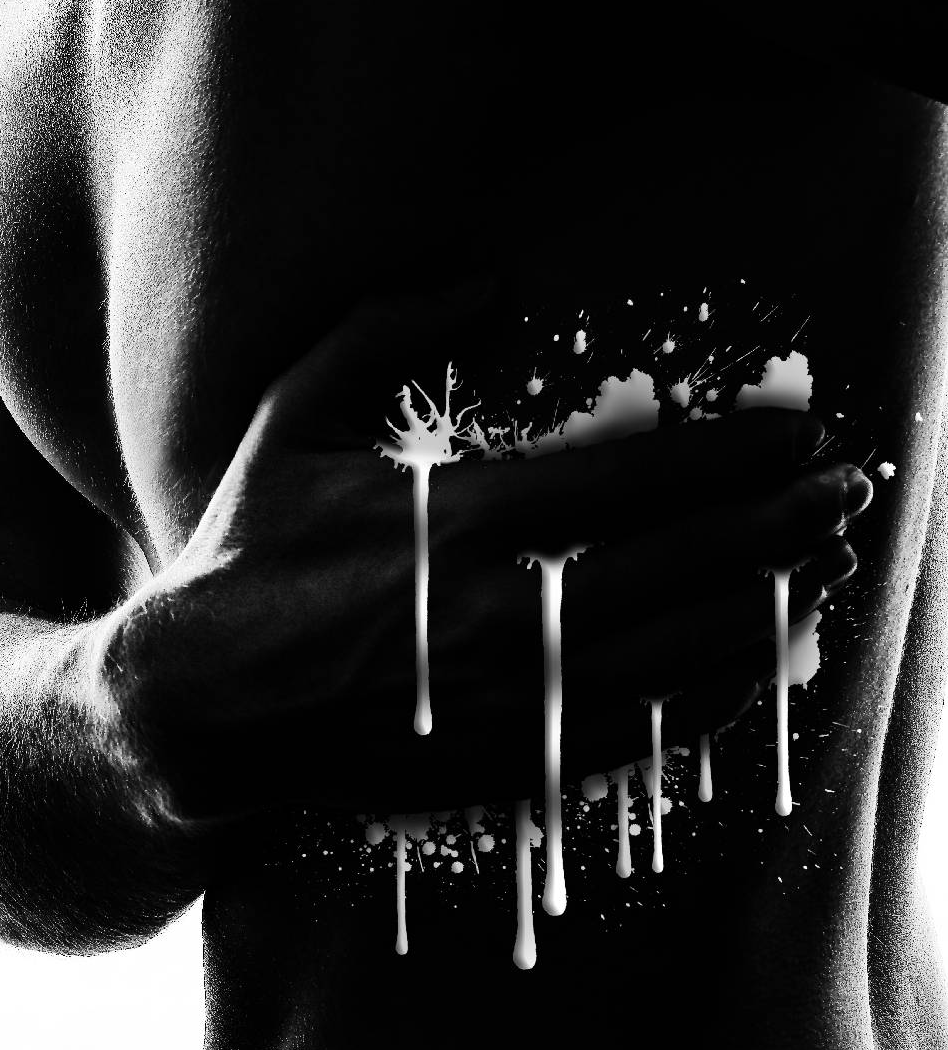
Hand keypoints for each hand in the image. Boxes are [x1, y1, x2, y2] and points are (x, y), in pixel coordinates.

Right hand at [114, 288, 870, 823]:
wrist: (200, 713)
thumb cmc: (246, 552)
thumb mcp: (291, 421)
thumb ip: (381, 334)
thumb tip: (482, 280)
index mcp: (452, 524)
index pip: (631, 483)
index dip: (728, 455)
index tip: (794, 434)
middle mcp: (497, 619)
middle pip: (681, 568)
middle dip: (780, 525)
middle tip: (847, 491)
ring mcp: (510, 707)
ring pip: (678, 658)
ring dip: (766, 607)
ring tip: (822, 569)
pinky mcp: (508, 769)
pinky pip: (641, 737)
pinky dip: (711, 697)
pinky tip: (753, 664)